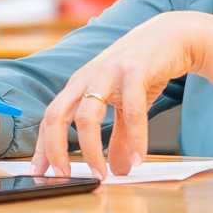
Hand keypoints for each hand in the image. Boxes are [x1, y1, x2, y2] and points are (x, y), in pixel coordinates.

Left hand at [33, 11, 212, 179]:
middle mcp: (88, 78)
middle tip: (63, 176)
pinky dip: (135, 138)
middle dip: (55, 148)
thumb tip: (117, 169)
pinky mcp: (135, 70)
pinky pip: (131, 110)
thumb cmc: (144, 70)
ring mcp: (109, 72)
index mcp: (79, 85)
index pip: (52, 117)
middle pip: (58, 115)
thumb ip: (118, 136)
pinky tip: (138, 158)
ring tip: (102, 175)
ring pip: (87, 115)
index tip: (39, 173)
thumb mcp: (126, 106)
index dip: (43, 146)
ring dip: (92, 149)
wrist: (173, 35)